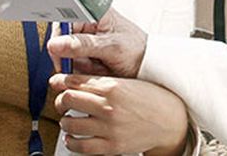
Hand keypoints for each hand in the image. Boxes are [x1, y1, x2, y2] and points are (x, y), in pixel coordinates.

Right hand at [47, 9, 146, 78]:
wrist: (147, 68)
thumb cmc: (137, 51)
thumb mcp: (111, 47)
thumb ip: (83, 45)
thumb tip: (55, 44)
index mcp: (94, 13)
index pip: (64, 19)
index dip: (58, 36)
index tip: (59, 52)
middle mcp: (88, 26)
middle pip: (61, 40)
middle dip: (69, 56)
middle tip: (85, 64)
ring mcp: (86, 42)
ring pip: (65, 56)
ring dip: (76, 66)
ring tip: (97, 67)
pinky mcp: (85, 57)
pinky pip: (72, 67)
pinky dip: (80, 72)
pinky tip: (96, 71)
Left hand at [50, 73, 191, 155]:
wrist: (169, 120)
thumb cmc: (150, 99)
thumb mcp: (127, 82)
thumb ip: (100, 81)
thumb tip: (71, 79)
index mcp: (114, 86)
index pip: (76, 81)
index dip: (61, 80)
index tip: (57, 81)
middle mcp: (109, 106)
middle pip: (68, 99)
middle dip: (61, 99)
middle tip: (64, 101)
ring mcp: (109, 128)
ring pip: (69, 124)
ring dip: (65, 121)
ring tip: (70, 119)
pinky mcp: (110, 147)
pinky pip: (79, 146)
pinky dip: (71, 141)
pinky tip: (74, 136)